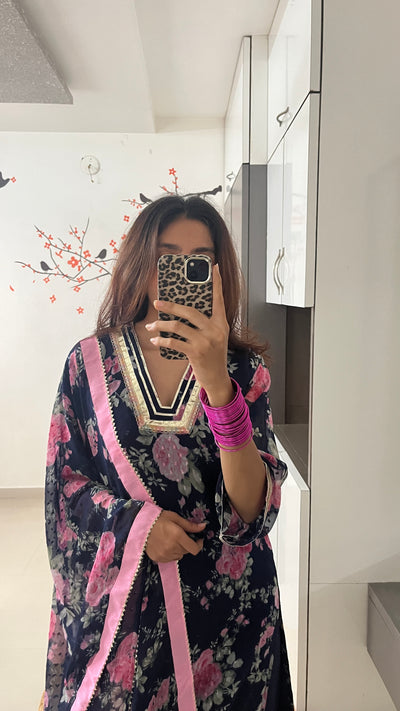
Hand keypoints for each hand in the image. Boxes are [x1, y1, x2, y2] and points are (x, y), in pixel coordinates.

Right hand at [145, 510, 205, 562]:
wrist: (139, 526)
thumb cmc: (158, 519)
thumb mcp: (175, 518)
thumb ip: (190, 525)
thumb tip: (203, 527)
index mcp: (177, 536)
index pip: (194, 548)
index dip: (199, 544)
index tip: (198, 539)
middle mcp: (172, 547)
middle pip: (187, 551)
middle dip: (188, 544)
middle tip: (181, 536)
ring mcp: (164, 555)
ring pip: (179, 555)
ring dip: (179, 549)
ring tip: (171, 539)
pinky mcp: (158, 559)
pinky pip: (170, 559)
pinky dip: (171, 553)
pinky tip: (165, 545)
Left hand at [146, 265, 233, 405]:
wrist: (217, 378)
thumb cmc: (213, 355)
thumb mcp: (216, 336)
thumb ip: (206, 323)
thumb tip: (184, 309)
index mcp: (221, 323)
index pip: (219, 299)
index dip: (217, 283)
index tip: (214, 267)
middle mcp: (215, 330)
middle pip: (190, 311)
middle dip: (171, 306)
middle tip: (157, 303)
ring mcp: (206, 341)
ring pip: (179, 326)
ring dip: (161, 325)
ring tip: (151, 325)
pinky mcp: (196, 353)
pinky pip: (174, 342)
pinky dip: (161, 340)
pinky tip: (154, 339)